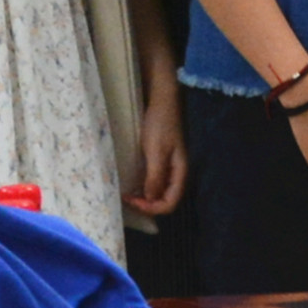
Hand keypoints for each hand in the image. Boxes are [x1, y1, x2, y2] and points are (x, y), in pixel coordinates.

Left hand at [126, 81, 189, 217]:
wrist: (162, 99)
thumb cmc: (160, 124)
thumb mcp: (156, 151)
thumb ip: (155, 176)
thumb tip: (150, 198)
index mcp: (180, 172)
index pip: (170, 202)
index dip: (152, 207)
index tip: (133, 200)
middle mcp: (176, 172)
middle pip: (165, 199)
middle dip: (147, 204)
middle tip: (127, 199)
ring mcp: (168, 165)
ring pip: (158, 190)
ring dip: (144, 196)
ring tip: (127, 193)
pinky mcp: (160, 158)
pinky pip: (153, 179)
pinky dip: (143, 185)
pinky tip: (131, 181)